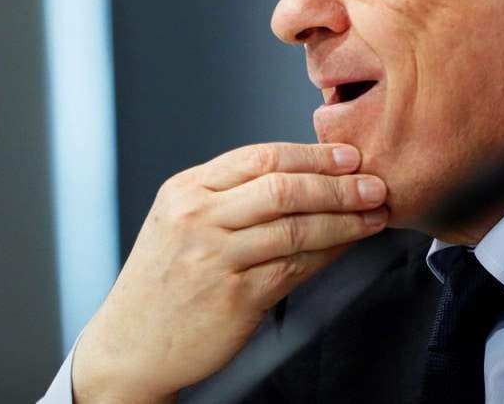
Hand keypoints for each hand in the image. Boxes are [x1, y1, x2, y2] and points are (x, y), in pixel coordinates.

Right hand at [72, 142, 387, 402]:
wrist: (129, 347)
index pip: (261, 157)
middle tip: (374, 184)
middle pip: (283, 189)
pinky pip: (294, 267)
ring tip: (374, 214)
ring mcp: (214, 259)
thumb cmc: (166, 280)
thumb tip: (309, 173)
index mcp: (187, 190)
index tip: (350, 156)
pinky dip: (329, 253)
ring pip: (296, 228)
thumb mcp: (182, 220)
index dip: (313, 155)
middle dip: (338, 185)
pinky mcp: (233, 297)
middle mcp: (197, 219)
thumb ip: (232, 195)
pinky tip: (348, 246)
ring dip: (345, 220)